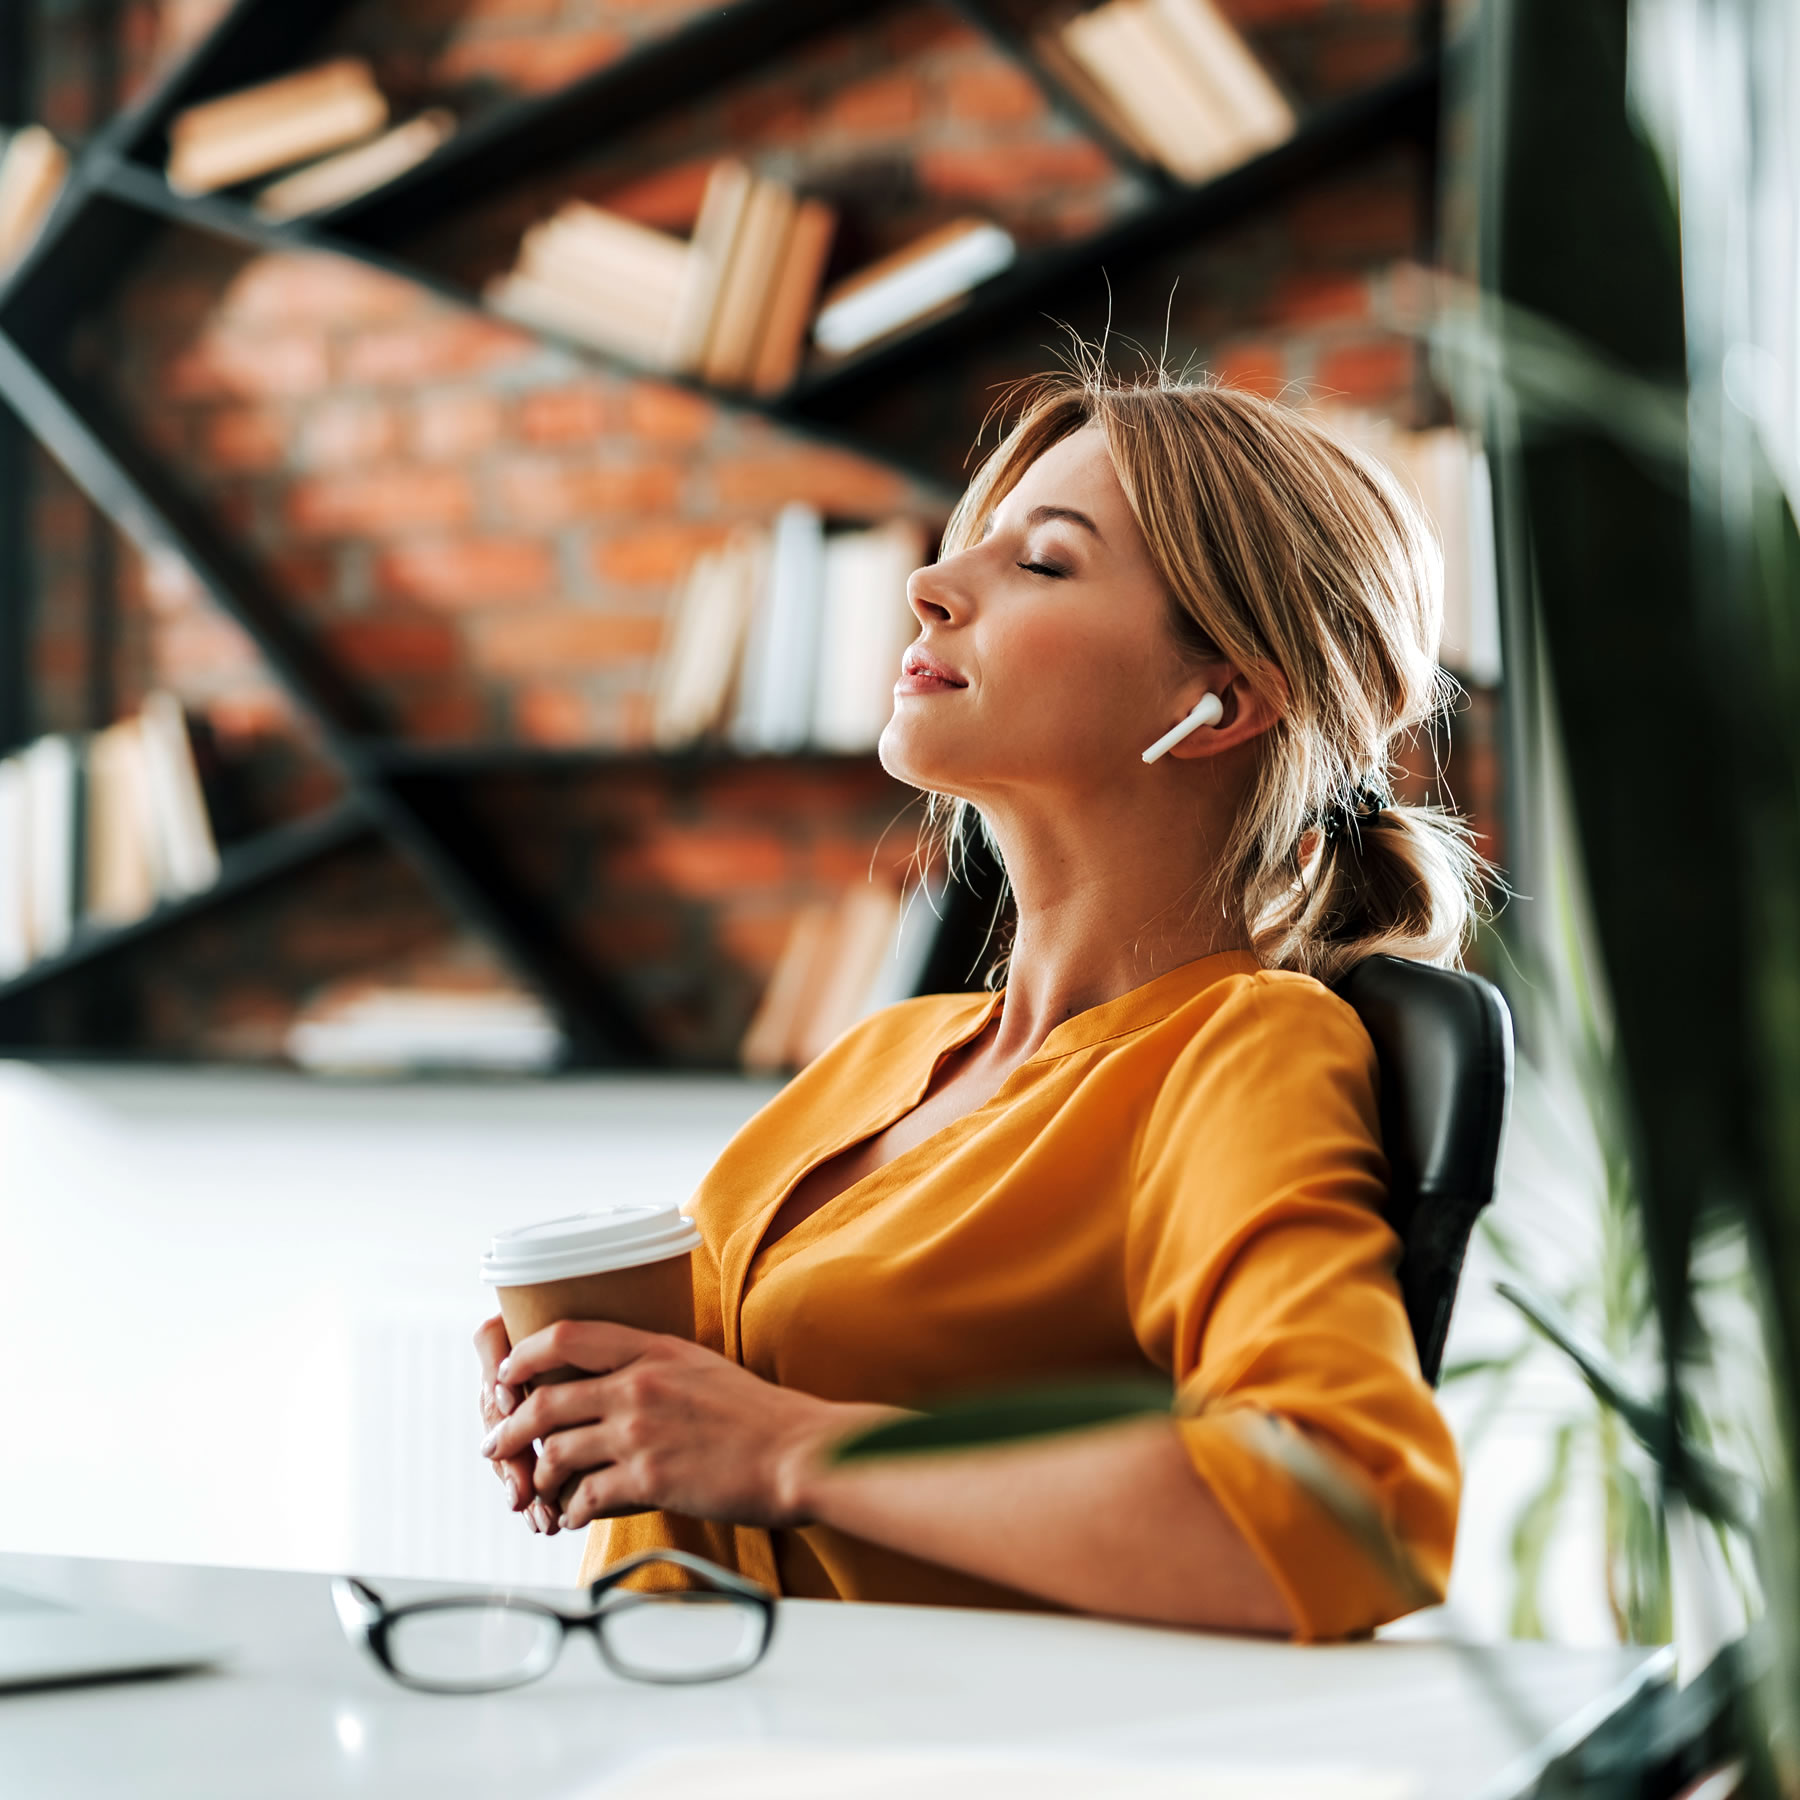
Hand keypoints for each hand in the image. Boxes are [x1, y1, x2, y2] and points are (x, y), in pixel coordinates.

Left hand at [480, 1320, 891, 1531]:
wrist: (799, 1453)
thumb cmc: (761, 1415)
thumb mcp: (704, 1366)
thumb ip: (659, 1365)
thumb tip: (620, 1377)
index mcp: (655, 1348)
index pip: (566, 1336)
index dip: (523, 1357)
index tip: (507, 1374)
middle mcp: (640, 1385)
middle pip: (547, 1402)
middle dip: (511, 1427)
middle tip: (497, 1444)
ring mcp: (642, 1432)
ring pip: (558, 1453)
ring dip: (540, 1476)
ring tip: (539, 1489)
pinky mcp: (651, 1480)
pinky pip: (586, 1497)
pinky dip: (571, 1511)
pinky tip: (574, 1517)